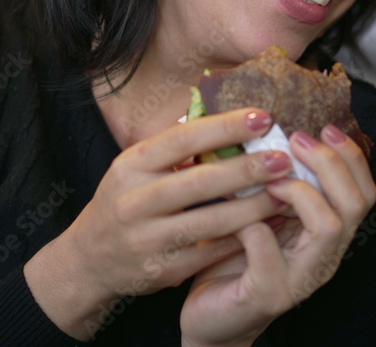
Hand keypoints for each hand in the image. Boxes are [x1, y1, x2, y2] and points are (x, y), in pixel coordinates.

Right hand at [24, 108, 293, 339]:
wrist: (89, 260)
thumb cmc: (125, 200)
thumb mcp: (137, 167)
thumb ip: (175, 143)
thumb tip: (220, 105)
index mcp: (131, 165)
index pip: (182, 139)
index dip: (225, 127)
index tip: (263, 117)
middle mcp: (134, 201)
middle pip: (200, 181)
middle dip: (247, 169)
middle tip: (283, 158)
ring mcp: (148, 239)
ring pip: (211, 221)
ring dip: (254, 207)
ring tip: (286, 193)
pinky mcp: (163, 269)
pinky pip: (211, 253)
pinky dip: (245, 238)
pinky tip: (272, 225)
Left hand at [179, 124, 375, 346]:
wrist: (212, 318)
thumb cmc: (235, 259)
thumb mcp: (263, 215)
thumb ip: (276, 183)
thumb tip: (268, 131)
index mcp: (327, 235)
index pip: (364, 192)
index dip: (351, 157)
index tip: (326, 127)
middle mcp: (325, 257)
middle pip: (356, 204)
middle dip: (331, 164)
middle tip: (297, 140)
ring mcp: (301, 278)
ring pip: (330, 227)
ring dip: (302, 192)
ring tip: (272, 180)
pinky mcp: (269, 294)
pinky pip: (270, 256)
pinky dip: (255, 229)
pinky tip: (238, 221)